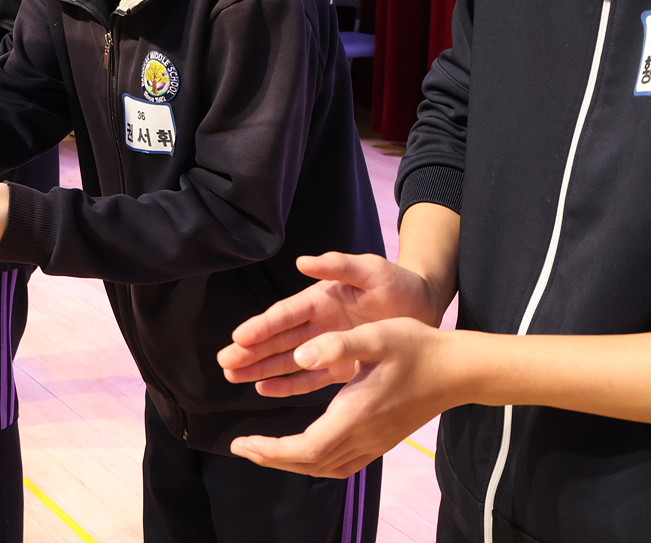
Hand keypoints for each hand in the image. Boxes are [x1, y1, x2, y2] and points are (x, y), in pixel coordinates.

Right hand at [217, 252, 448, 396]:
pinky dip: (288, 384)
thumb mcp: (371, 270)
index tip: (238, 337)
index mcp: (320, 299)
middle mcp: (318, 324)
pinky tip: (265, 389)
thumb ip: (338, 265)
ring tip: (233, 376)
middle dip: (250, 351)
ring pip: (286, 359)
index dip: (262, 326)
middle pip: (278, 340)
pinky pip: (309, 378)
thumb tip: (303, 261)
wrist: (425, 306)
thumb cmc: (397, 283)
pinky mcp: (341, 365)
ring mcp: (327, 346)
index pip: (285, 315)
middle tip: (224, 363)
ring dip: (261, 368)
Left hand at [231, 318, 459, 478]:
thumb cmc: (416, 348)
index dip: (271, 450)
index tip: (242, 442)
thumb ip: (338, 345)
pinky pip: (342, 462)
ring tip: (264, 450)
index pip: (306, 448)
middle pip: (310, 463)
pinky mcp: (382, 439)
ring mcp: (375, 442)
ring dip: (291, 462)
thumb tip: (303, 353)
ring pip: (326, 466)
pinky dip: (315, 460)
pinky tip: (304, 449)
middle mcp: (364, 436)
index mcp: (356, 413)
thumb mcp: (376, 336)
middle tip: (241, 446)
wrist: (457, 369)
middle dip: (271, 458)